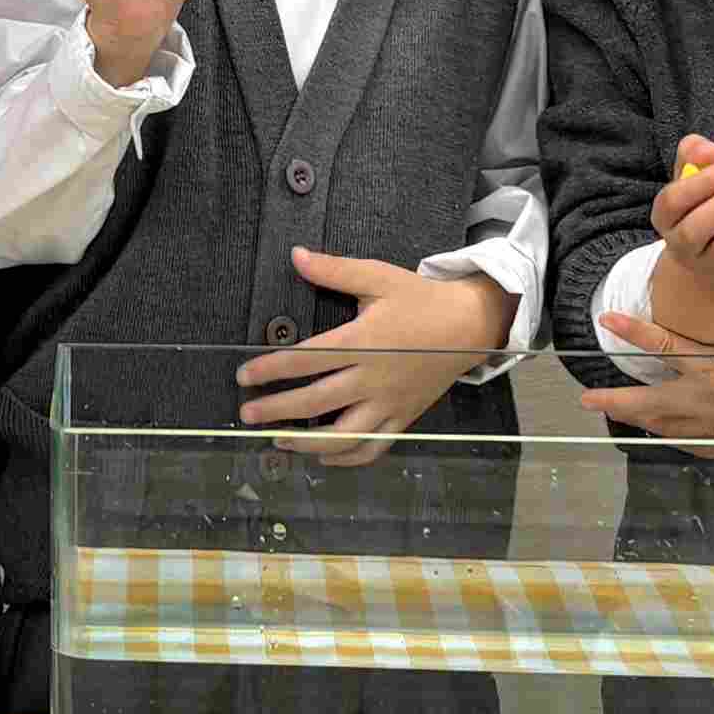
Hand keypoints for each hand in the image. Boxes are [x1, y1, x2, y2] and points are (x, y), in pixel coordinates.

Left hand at [238, 259, 511, 462]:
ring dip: (307, 444)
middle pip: (316, 401)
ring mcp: (389, 403)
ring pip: (344, 435)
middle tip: (247, 413)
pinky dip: (347, 458)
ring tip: (278, 441)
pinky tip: (323, 458)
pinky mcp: (403, 418)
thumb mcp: (378, 276)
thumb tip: (295, 255)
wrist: (469, 325)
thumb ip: (334, 270)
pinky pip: (373, 447)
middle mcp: (374, 377)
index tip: (244, 376)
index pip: (307, 360)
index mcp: (363, 341)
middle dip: (276, 410)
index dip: (271, 369)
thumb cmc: (419, 299)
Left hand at [587, 296, 713, 451]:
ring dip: (638, 418)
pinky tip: (662, 429)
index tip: (606, 320)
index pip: (665, 347)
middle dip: (616, 400)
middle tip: (587, 399)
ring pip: (666, 426)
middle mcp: (710, 400)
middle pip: (651, 403)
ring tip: (614, 411)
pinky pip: (691, 442)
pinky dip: (673, 434)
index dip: (634, 331)